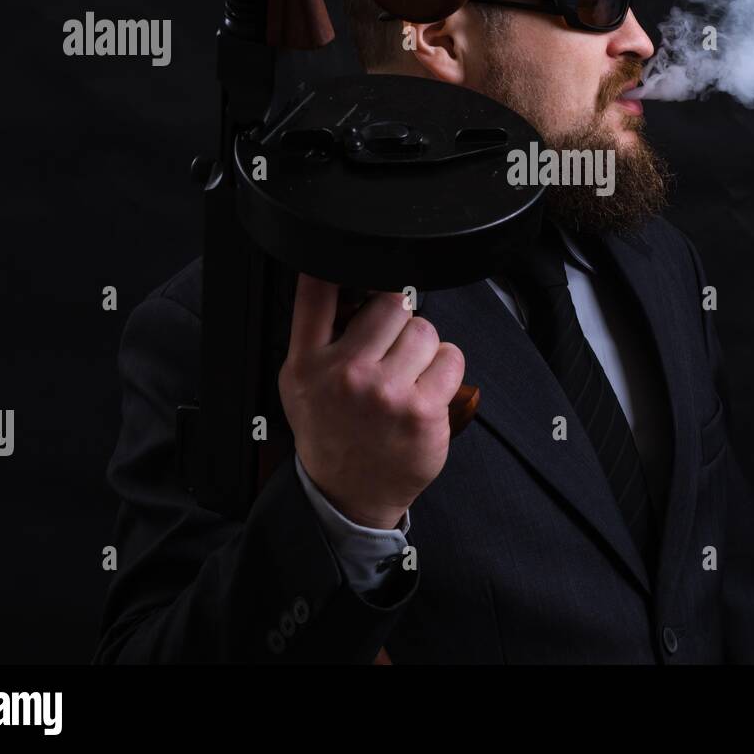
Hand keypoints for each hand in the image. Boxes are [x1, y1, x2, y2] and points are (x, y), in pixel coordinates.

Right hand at [278, 275, 466, 529]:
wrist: (348, 494)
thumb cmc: (330, 431)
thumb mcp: (302, 381)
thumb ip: (317, 332)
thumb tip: (344, 276)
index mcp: (308, 362)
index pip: (317, 293)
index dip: (340, 265)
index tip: (355, 258)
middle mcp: (345, 375)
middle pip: (390, 303)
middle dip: (397, 319)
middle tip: (390, 348)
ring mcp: (386, 394)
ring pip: (425, 328)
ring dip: (423, 345)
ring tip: (408, 372)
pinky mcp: (423, 411)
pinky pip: (451, 358)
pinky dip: (445, 368)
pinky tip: (426, 388)